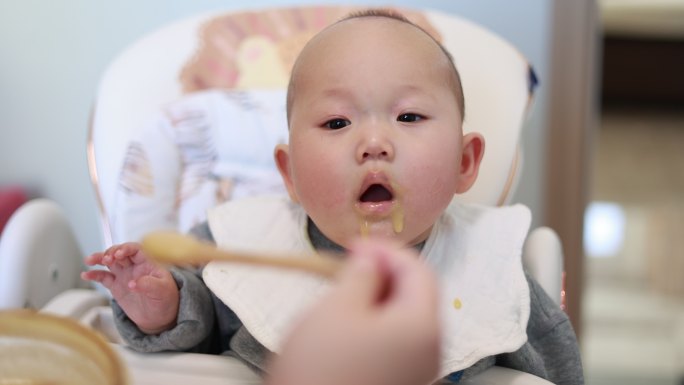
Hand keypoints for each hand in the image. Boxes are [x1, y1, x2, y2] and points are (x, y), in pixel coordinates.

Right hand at [81, 242, 178, 333]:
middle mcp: (135, 266)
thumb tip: (133, 283)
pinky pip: (103, 277)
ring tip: (90, 260)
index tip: (118, 254)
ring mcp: (124, 275)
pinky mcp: (116, 286)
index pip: (136, 249)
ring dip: (99, 259)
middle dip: (111, 253)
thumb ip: (150, 285)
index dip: (126, 248)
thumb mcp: (163, 291)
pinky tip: (86, 274)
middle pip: (120, 253)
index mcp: (148, 263)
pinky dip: (94, 274)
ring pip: (109, 262)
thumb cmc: (166, 300)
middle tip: (106, 260)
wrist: (160, 317)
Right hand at [267, 239, 440, 384]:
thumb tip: (371, 257)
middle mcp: (430, 351)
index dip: (388, 250)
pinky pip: (397, 345)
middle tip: (349, 268)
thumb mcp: (337, 308)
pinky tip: (347, 328)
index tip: (357, 245)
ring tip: (343, 296)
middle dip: (385, 275)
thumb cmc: (320, 371)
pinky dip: (376, 326)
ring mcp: (417, 373)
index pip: (420, 271)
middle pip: (417, 296)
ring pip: (406, 321)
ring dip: (378, 300)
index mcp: (422, 326)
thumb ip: (361, 275)